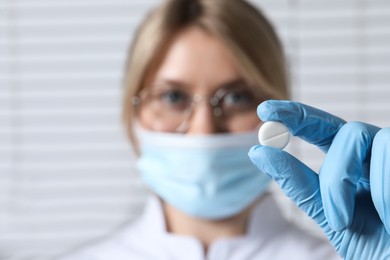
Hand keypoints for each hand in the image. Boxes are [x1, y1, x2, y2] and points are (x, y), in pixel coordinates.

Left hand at [248, 100, 389, 258]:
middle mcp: (372, 155)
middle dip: (337, 176)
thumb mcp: (329, 214)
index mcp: (351, 165)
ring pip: (364, 136)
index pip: (321, 129)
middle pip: (347, 131)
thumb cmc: (373, 245)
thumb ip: (298, 184)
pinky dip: (384, 190)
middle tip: (336, 218)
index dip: (296, 114)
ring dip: (356, 187)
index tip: (265, 109)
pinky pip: (389, 149)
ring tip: (368, 226)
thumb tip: (258, 151)